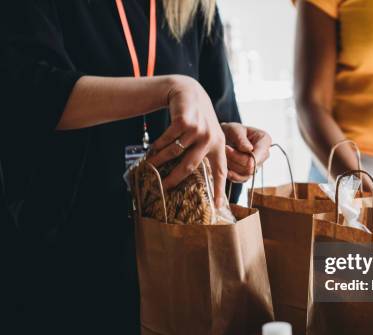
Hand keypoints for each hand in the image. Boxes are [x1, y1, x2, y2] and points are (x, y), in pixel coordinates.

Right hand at [149, 76, 226, 206]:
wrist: (188, 92)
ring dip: (160, 160)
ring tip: (152, 165)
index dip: (219, 189)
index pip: (220, 171)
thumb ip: (204, 151)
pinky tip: (152, 149)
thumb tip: (191, 176)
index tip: (217, 206)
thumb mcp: (207, 133)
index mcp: (219, 145)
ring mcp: (198, 130)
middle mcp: (211, 138)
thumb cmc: (196, 118)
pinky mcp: (185, 122)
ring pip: (174, 153)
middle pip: (190, 167)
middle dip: (175, 179)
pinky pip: (167, 141)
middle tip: (165, 188)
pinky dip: (158, 146)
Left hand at [221, 123, 271, 181]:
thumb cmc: (232, 131)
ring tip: (223, 155)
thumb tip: (249, 149)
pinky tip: (224, 167)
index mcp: (265, 141)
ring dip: (231, 166)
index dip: (241, 156)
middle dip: (234, 160)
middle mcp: (264, 154)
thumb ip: (241, 139)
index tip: (226, 148)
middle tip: (222, 150)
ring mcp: (258, 165)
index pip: (257, 156)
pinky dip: (231, 175)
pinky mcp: (250, 173)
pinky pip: (242, 179)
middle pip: (250, 167)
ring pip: (245, 174)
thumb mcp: (234, 129)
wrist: (227, 137)